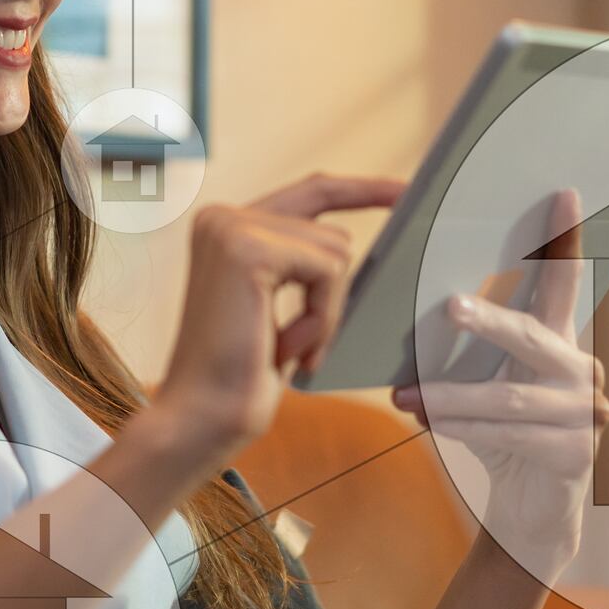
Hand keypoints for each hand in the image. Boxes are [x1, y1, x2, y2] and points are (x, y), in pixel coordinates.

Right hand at [154, 172, 405, 459]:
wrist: (203, 418)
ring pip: (335, 252)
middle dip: (331, 296)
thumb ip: (303, 264)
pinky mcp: (246, 248)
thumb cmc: (241, 376)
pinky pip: (328, 270)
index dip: (362, 191)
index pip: (312, 192)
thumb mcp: (280, 307)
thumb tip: (353, 245)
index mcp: (227, 227)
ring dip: (325, 312)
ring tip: (285, 346)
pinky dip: (322, 316)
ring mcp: (231, 228)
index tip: (405, 192)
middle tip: (297, 345)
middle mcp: (222, 217)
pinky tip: (287, 346)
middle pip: (333, 233)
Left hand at [392, 188, 608, 577]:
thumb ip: (470, 349)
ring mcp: (584, 413)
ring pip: (508, 397)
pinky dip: (463, 430)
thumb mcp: (485, 383)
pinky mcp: (574, 455)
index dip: (563, 241)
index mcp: (560, 341)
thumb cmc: (501, 431)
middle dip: (489, 321)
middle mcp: (579, 369)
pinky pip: (508, 438)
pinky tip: (429, 423)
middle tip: (451, 306)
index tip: (563, 192)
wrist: (532, 508)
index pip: (563, 283)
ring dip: (450, 395)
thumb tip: (419, 306)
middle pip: (532, 336)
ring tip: (404, 393)